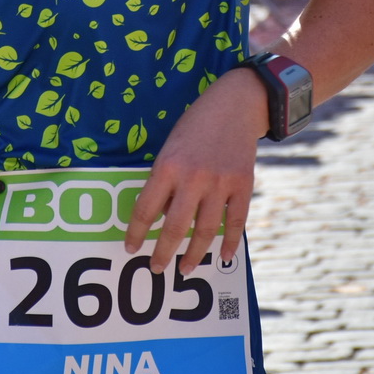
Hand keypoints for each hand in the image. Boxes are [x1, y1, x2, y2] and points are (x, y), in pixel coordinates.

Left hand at [125, 68, 267, 274]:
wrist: (236, 104)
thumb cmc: (196, 125)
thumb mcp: (171, 146)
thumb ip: (166, 180)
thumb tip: (163, 216)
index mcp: (168, 166)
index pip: (146, 209)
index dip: (136, 232)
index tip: (130, 248)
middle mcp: (193, 177)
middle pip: (175, 227)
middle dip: (163, 252)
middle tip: (155, 268)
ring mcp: (221, 182)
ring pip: (205, 230)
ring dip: (193, 254)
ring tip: (185, 269)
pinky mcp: (243, 185)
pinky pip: (236, 221)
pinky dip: (229, 242)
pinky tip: (222, 257)